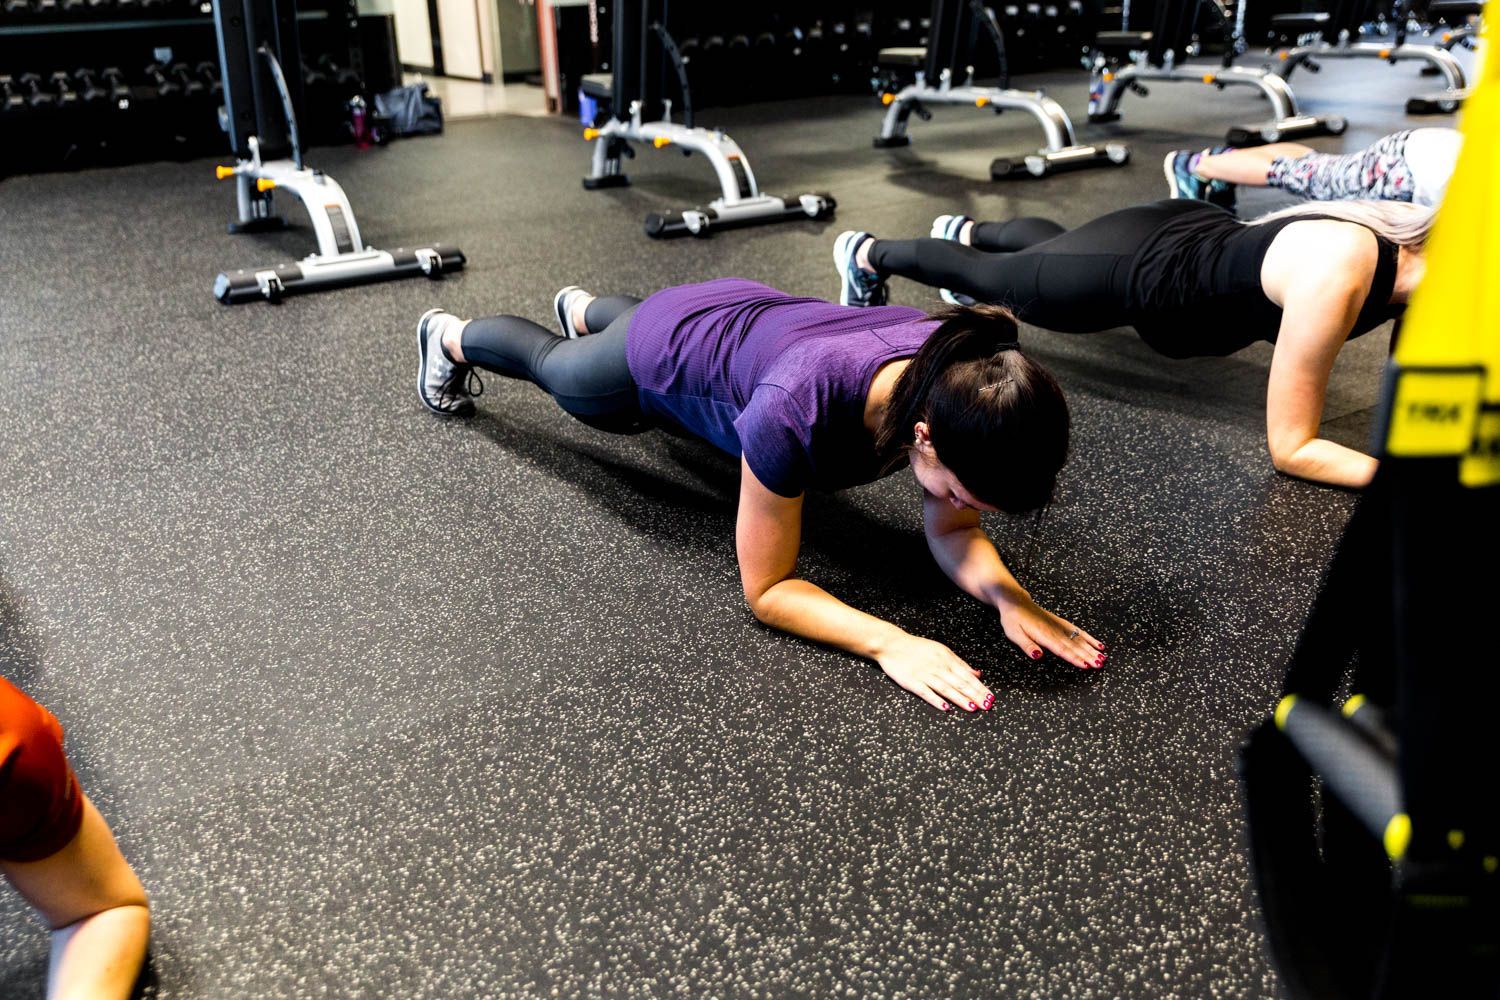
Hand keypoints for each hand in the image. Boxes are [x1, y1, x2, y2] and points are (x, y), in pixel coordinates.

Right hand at [876, 633, 993, 712]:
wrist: (892, 644)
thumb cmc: (917, 648)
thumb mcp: (941, 650)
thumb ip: (960, 663)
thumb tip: (977, 673)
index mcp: (947, 659)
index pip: (967, 676)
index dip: (980, 687)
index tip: (991, 697)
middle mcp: (938, 667)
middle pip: (960, 683)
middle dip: (975, 695)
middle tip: (987, 705)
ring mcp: (925, 675)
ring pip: (946, 689)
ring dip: (960, 699)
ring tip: (972, 708)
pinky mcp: (912, 682)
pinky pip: (926, 692)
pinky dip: (936, 700)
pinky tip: (945, 707)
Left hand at [996, 593, 1106, 669]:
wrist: (1016, 601)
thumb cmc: (1013, 619)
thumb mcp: (1014, 633)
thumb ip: (1027, 645)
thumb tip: (1038, 656)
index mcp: (1044, 635)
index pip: (1062, 649)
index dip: (1075, 658)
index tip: (1086, 665)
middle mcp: (1055, 630)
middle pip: (1074, 645)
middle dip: (1088, 655)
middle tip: (1100, 664)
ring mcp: (1060, 626)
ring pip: (1079, 639)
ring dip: (1091, 648)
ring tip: (1103, 657)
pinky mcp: (1061, 623)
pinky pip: (1078, 631)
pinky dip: (1089, 638)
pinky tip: (1098, 644)